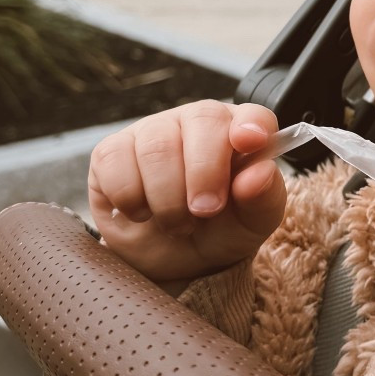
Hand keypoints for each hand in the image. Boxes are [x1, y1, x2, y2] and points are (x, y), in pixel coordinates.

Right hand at [88, 100, 286, 286]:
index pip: (252, 115)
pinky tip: (143, 212)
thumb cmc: (218, 232)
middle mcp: (195, 122)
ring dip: (168, 198)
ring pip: (156, 147)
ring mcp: (150, 131)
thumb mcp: (250, 224)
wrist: (171, 261)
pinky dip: (131, 198)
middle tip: (205, 211)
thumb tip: (260, 174)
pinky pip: (115, 163)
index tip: (250, 142)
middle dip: (205, 172)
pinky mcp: (111, 151)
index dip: (252, 124)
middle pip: (202, 120)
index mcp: (238, 133)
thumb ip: (263, 199)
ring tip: (178, 224)